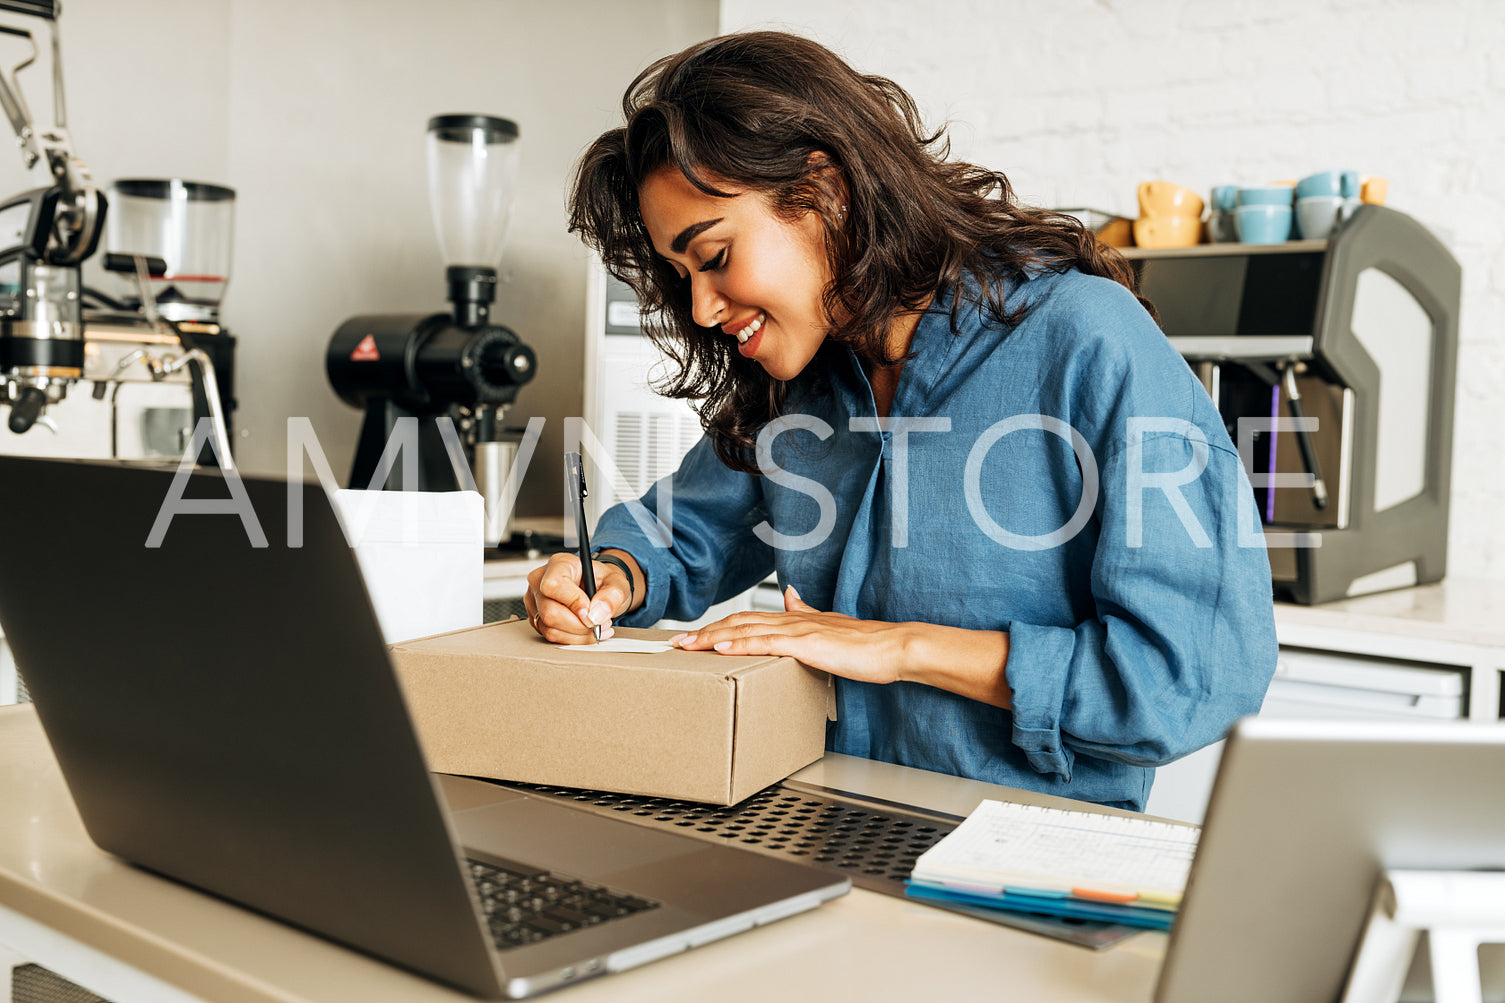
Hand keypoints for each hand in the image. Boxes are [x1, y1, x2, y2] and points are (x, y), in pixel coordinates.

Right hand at [524, 552, 630, 643]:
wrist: (598, 589)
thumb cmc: (603, 581)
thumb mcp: (617, 583)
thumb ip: (612, 595)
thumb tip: (596, 615)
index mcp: (559, 564)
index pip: (553, 585)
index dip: (573, 603)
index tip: (591, 612)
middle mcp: (540, 580)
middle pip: (550, 612)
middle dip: (580, 625)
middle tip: (599, 623)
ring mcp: (535, 601)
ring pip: (550, 628)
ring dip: (578, 634)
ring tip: (596, 626)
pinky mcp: (536, 618)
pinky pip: (551, 636)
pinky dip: (573, 639)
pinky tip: (585, 631)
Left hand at [670, 587, 911, 684]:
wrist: (892, 647)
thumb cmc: (866, 645)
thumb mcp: (830, 626)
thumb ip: (807, 611)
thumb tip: (792, 595)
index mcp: (795, 619)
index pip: (747, 620)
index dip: (719, 626)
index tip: (694, 636)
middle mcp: (792, 620)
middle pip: (738, 622)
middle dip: (704, 633)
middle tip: (675, 642)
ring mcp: (798, 631)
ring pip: (746, 630)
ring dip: (713, 638)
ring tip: (687, 646)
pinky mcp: (807, 644)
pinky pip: (767, 644)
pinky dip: (741, 645)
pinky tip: (722, 648)